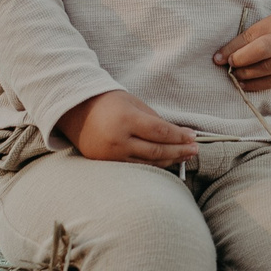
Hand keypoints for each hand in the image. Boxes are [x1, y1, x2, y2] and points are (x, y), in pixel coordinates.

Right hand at [59, 90, 199, 164]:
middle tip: (195, 150)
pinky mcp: (106, 164)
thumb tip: (180, 134)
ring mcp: (111, 155)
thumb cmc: (108, 103)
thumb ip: (155, 120)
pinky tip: (166, 162)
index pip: (160, 132)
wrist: (75, 110)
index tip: (193, 137)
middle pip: (157, 151)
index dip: (179, 136)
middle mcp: (118, 140)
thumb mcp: (134, 104)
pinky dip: (153, 165)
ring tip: (185, 156)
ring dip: (170, 160)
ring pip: (148, 163)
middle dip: (179, 151)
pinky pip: (135, 167)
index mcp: (126, 120)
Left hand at [214, 9, 270, 90]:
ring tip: (234, 76)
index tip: (217, 58)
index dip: (234, 47)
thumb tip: (225, 53)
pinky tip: (245, 85)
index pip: (254, 34)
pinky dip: (258, 85)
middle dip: (241, 60)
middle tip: (228, 66)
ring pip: (269, 70)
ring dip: (247, 75)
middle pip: (263, 52)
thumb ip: (255, 34)